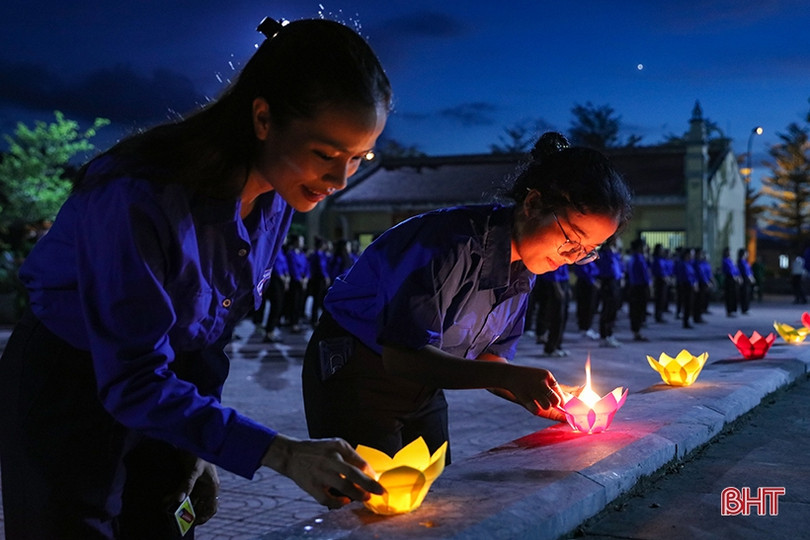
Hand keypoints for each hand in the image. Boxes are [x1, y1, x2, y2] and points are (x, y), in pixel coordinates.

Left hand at [169, 455, 219, 524]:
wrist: (192, 440)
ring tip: (168, 505)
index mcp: (212, 486)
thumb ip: (187, 484)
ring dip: (179, 504)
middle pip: (198, 506)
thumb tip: (178, 499)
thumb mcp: (194, 470)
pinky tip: (167, 498)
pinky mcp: (189, 480)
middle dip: (187, 512)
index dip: (204, 517)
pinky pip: (183, 493)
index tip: (192, 523)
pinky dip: (176, 497)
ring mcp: (197, 484)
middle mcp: (205, 488)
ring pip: (189, 500)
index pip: (211, 508)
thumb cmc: (198, 453)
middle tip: (175, 516)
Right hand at [261, 434, 383, 508]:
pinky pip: (327, 499)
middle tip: (379, 492)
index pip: (359, 461)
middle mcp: (329, 459)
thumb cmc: (317, 450)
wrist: (291, 454)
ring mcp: (321, 473)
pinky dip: (338, 502)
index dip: (370, 473)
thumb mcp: (335, 444)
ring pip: (343, 487)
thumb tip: (367, 471)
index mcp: (337, 447)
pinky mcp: (312, 486)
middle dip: (369, 484)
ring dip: (357, 494)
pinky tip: (345, 501)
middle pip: (353, 473)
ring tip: (366, 498)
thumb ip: (351, 455)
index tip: (376, 480)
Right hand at [510, 367, 563, 414]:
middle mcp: (540, 383)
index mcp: (547, 375)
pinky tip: (533, 405)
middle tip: (551, 403)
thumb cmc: (529, 377)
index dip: (563, 401)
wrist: (508, 374)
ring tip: (541, 402)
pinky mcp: (523, 398)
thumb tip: (569, 399)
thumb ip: (555, 387)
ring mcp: (531, 390)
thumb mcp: (543, 376)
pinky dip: (536, 410)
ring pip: (547, 406)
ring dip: (545, 406)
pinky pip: (536, 411)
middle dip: (555, 404)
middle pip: (556, 400)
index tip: (563, 406)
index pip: (560, 392)